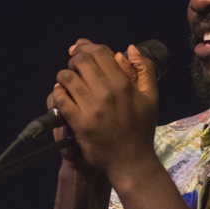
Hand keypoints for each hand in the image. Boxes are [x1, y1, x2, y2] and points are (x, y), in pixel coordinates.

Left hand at [51, 39, 158, 181]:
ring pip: (68, 78)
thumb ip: (144, 70)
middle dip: (74, 59)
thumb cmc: (141, 129)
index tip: (80, 49)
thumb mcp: (151, 97)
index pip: (100, 52)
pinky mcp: (79, 123)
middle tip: (74, 66)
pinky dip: (58, 93)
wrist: (131, 162)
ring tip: (66, 81)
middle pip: (81, 61)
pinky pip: (61, 99)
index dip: (86, 46)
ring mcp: (91, 108)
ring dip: (64, 76)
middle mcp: (106, 92)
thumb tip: (128, 49)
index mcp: (123, 84)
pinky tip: (61, 95)